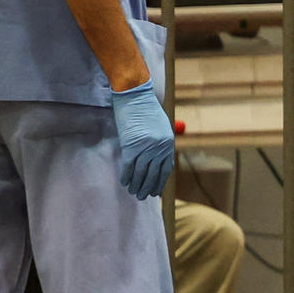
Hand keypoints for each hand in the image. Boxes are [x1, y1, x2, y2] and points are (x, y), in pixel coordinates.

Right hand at [111, 81, 175, 200]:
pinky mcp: (131, 147)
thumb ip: (160, 143)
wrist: (135, 96)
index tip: (155, 191)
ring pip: (141, 173)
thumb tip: (158, 159)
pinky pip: (129, 167)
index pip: (165, 169)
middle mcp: (159, 148)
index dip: (159, 182)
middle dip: (148, 187)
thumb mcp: (160, 127)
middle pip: (153, 174)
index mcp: (168, 143)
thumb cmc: (146, 110)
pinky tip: (125, 183)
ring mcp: (145, 148)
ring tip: (133, 193)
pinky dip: (127, 177)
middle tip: (142, 196)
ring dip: (137, 185)